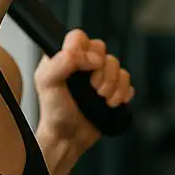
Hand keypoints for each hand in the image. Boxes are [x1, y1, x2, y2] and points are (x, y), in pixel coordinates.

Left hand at [34, 28, 132, 150]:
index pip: (79, 37)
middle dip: (101, 72)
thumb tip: (85, 55)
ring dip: (111, 85)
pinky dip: (121, 94)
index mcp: (64, 57)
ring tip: (100, 98)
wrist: (69, 138)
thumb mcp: (46, 83)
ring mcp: (100, 76)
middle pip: (103, 49)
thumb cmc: (54, 112)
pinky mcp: (114, 89)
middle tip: (92, 87)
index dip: (85, 50)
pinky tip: (110, 103)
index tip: (85, 66)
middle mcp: (82, 64)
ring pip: (117, 65)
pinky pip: (127, 81)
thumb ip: (60, 62)